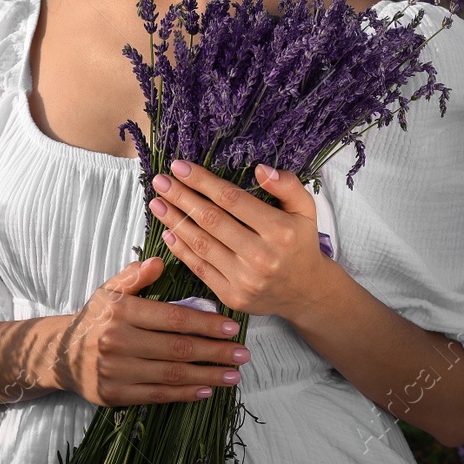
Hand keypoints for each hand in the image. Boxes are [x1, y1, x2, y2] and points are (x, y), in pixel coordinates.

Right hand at [49, 256, 252, 406]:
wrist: (60, 354)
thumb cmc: (94, 318)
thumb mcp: (109, 291)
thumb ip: (135, 277)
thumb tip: (159, 262)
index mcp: (121, 312)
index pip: (173, 318)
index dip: (206, 323)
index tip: (233, 327)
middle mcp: (117, 341)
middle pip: (177, 348)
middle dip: (215, 351)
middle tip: (243, 353)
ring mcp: (116, 371)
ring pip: (171, 374)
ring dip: (207, 376)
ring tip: (233, 374)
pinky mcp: (115, 394)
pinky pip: (157, 394)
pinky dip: (185, 393)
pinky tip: (206, 390)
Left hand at [149, 160, 338, 320]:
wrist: (306, 292)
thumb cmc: (300, 243)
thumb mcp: (306, 210)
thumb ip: (288, 186)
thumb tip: (261, 169)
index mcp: (279, 231)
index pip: (231, 199)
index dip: (202, 181)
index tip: (179, 166)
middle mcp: (262, 256)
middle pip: (211, 220)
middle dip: (181, 197)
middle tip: (160, 181)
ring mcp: (245, 280)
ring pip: (201, 244)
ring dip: (174, 221)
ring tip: (157, 202)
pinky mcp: (232, 296)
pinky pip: (199, 269)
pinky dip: (180, 249)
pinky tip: (167, 231)